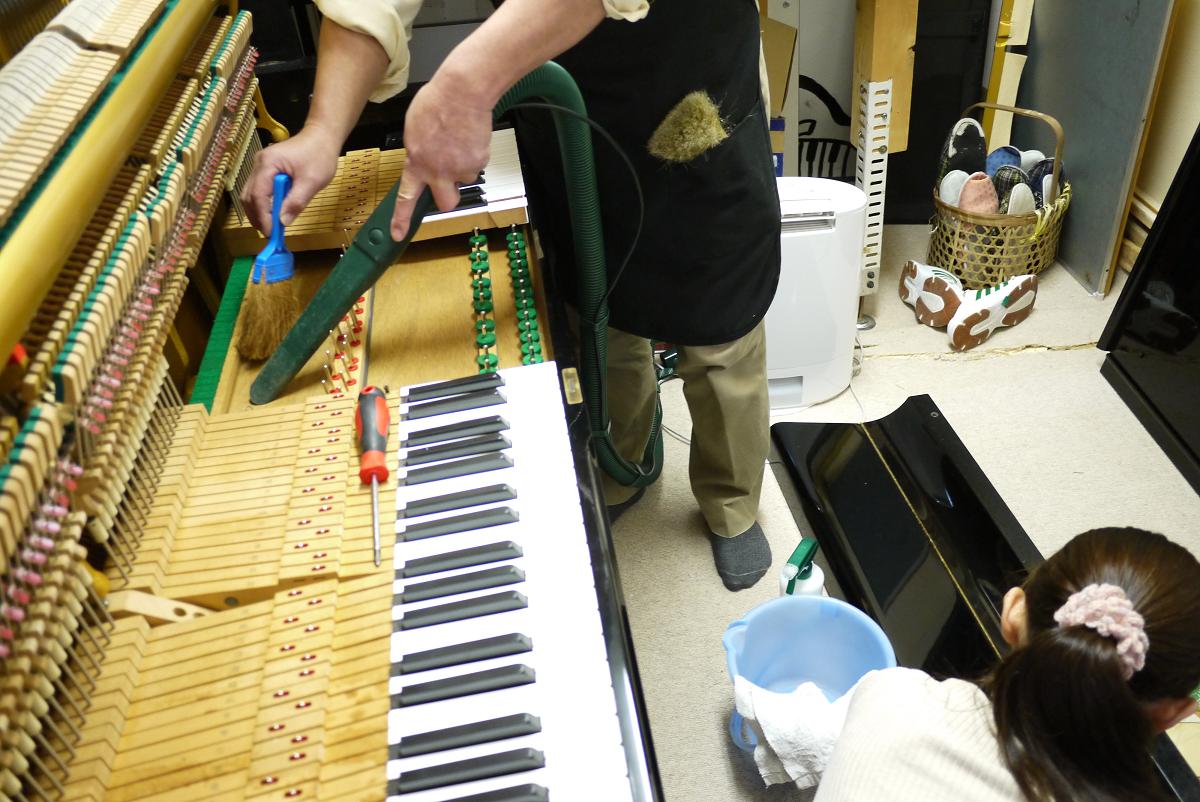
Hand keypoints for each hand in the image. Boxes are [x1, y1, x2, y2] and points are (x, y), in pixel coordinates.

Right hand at [241, 125, 340, 235]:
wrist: (321, 137)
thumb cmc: (319, 155)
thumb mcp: (312, 181)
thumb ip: (296, 201)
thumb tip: (283, 222)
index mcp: (268, 164)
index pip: (258, 195)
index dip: (263, 217)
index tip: (271, 233)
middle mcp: (258, 164)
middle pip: (249, 196)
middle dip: (257, 217)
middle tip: (269, 234)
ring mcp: (260, 166)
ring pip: (250, 194)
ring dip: (258, 212)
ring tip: (271, 228)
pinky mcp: (265, 169)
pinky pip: (258, 190)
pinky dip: (263, 204)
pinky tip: (273, 214)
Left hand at [391, 74, 492, 240]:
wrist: (463, 91)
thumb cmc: (437, 102)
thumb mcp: (413, 128)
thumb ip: (417, 151)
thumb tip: (422, 160)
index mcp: (416, 163)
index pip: (406, 198)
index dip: (401, 219)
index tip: (397, 234)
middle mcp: (438, 171)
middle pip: (446, 203)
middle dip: (448, 196)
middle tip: (449, 182)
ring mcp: (460, 169)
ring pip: (464, 178)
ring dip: (463, 166)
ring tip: (459, 142)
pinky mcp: (479, 161)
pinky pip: (477, 164)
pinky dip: (475, 153)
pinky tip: (470, 136)